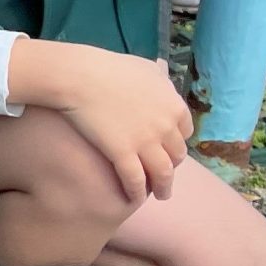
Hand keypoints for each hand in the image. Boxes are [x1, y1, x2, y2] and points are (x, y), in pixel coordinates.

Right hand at [9, 39, 191, 202]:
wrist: (80, 77)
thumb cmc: (108, 68)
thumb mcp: (144, 67)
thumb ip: (159, 79)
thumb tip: (161, 80)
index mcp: (174, 106)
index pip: (185, 132)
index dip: (176, 142)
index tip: (167, 148)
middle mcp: (166, 127)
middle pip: (176, 155)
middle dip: (172, 166)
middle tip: (163, 174)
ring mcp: (146, 143)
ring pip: (162, 173)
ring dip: (163, 187)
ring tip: (160, 195)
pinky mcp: (123, 154)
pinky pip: (135, 180)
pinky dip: (137, 191)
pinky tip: (134, 198)